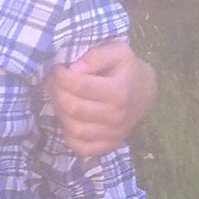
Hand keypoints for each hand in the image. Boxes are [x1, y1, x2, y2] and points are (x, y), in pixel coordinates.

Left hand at [48, 40, 155, 156]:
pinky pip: (80, 148)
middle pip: (72, 107)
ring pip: (73, 128)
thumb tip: (73, 69)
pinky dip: (68, 135)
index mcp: (119, 92)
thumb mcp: (118, 51)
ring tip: (59, 96)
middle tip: (53, 81)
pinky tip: (69, 118)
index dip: (60, 76)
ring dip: (59, 111)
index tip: (58, 68)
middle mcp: (117, 116)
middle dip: (56, 91)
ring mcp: (113, 134)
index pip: (79, 86)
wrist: (144, 92)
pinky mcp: (108, 146)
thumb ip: (95, 56)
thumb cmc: (127, 69)